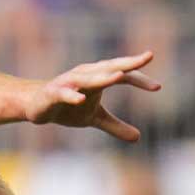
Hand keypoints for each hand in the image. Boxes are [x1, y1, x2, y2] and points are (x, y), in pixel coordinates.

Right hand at [24, 51, 159, 141]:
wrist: (36, 105)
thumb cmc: (68, 107)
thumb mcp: (94, 118)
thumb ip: (116, 125)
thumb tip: (139, 138)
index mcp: (97, 77)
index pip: (122, 74)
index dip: (139, 80)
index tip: (158, 87)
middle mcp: (85, 75)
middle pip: (109, 67)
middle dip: (127, 63)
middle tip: (147, 57)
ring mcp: (68, 82)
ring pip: (88, 78)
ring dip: (103, 76)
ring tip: (119, 76)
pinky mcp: (53, 93)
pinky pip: (64, 93)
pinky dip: (72, 95)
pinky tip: (81, 99)